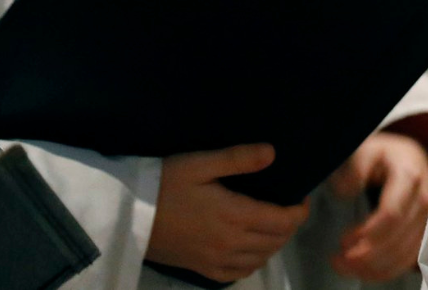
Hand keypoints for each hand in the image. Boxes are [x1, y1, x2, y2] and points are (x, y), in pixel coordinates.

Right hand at [148, 144, 310, 282]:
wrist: (127, 215)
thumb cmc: (165, 183)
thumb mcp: (200, 162)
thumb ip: (238, 158)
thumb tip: (273, 153)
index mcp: (235, 216)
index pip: (283, 222)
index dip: (299, 211)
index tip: (301, 197)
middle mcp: (229, 244)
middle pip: (276, 242)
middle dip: (289, 226)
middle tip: (289, 208)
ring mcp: (214, 260)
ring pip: (260, 259)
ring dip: (274, 244)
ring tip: (274, 225)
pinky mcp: (200, 269)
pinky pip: (237, 275)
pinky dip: (252, 263)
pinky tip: (251, 250)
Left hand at [328, 132, 427, 281]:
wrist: (407, 156)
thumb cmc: (381, 154)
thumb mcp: (365, 150)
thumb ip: (355, 168)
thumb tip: (346, 192)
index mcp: (409, 175)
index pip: (391, 214)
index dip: (367, 234)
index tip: (342, 241)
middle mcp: (424, 198)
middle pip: (398, 238)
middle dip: (366, 256)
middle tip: (336, 259)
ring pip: (405, 254)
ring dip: (374, 268)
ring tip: (345, 266)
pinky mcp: (425, 230)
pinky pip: (409, 259)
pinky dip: (386, 270)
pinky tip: (364, 271)